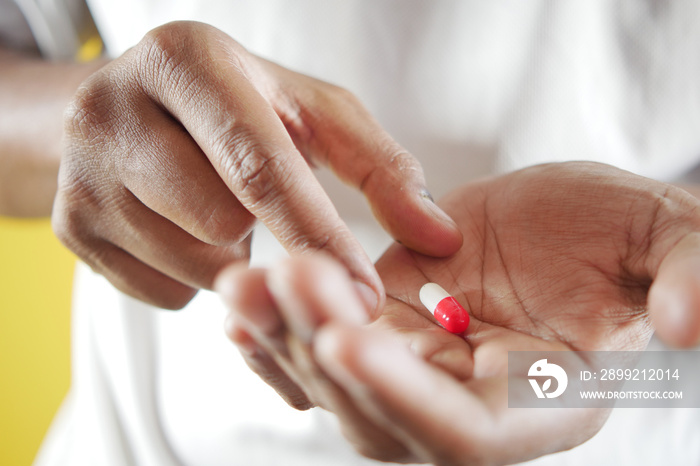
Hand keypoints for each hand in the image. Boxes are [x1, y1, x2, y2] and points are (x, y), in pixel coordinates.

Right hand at [53, 21, 460, 308]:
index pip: (260, 165)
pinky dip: (191, 275)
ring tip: (214, 208)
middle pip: (221, 223)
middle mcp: (114, 107)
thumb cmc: (239, 108)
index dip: (319, 236)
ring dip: (228, 256)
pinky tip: (183, 230)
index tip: (367, 296)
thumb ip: (381, 168)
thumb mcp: (311, 114)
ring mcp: (81, 171)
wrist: (138, 109)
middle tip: (249, 200)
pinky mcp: (68, 226)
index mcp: (189, 63)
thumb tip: (441, 237)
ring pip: (192, 265)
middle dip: (258, 231)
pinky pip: (160, 291)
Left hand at [217, 162, 699, 464]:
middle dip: (326, 349)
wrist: (568, 222)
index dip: (408, 396)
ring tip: (243, 283)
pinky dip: (275, 338)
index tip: (353, 340)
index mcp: (539, 404)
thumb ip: (687, 277)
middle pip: (380, 411)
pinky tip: (237, 309)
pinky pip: (320, 353)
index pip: (464, 433)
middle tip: (283, 277)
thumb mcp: (667, 241)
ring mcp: (415, 372)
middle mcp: (465, 405)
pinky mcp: (382, 331)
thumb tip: (685, 325)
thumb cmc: (624, 235)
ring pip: (337, 384)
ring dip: (285, 338)